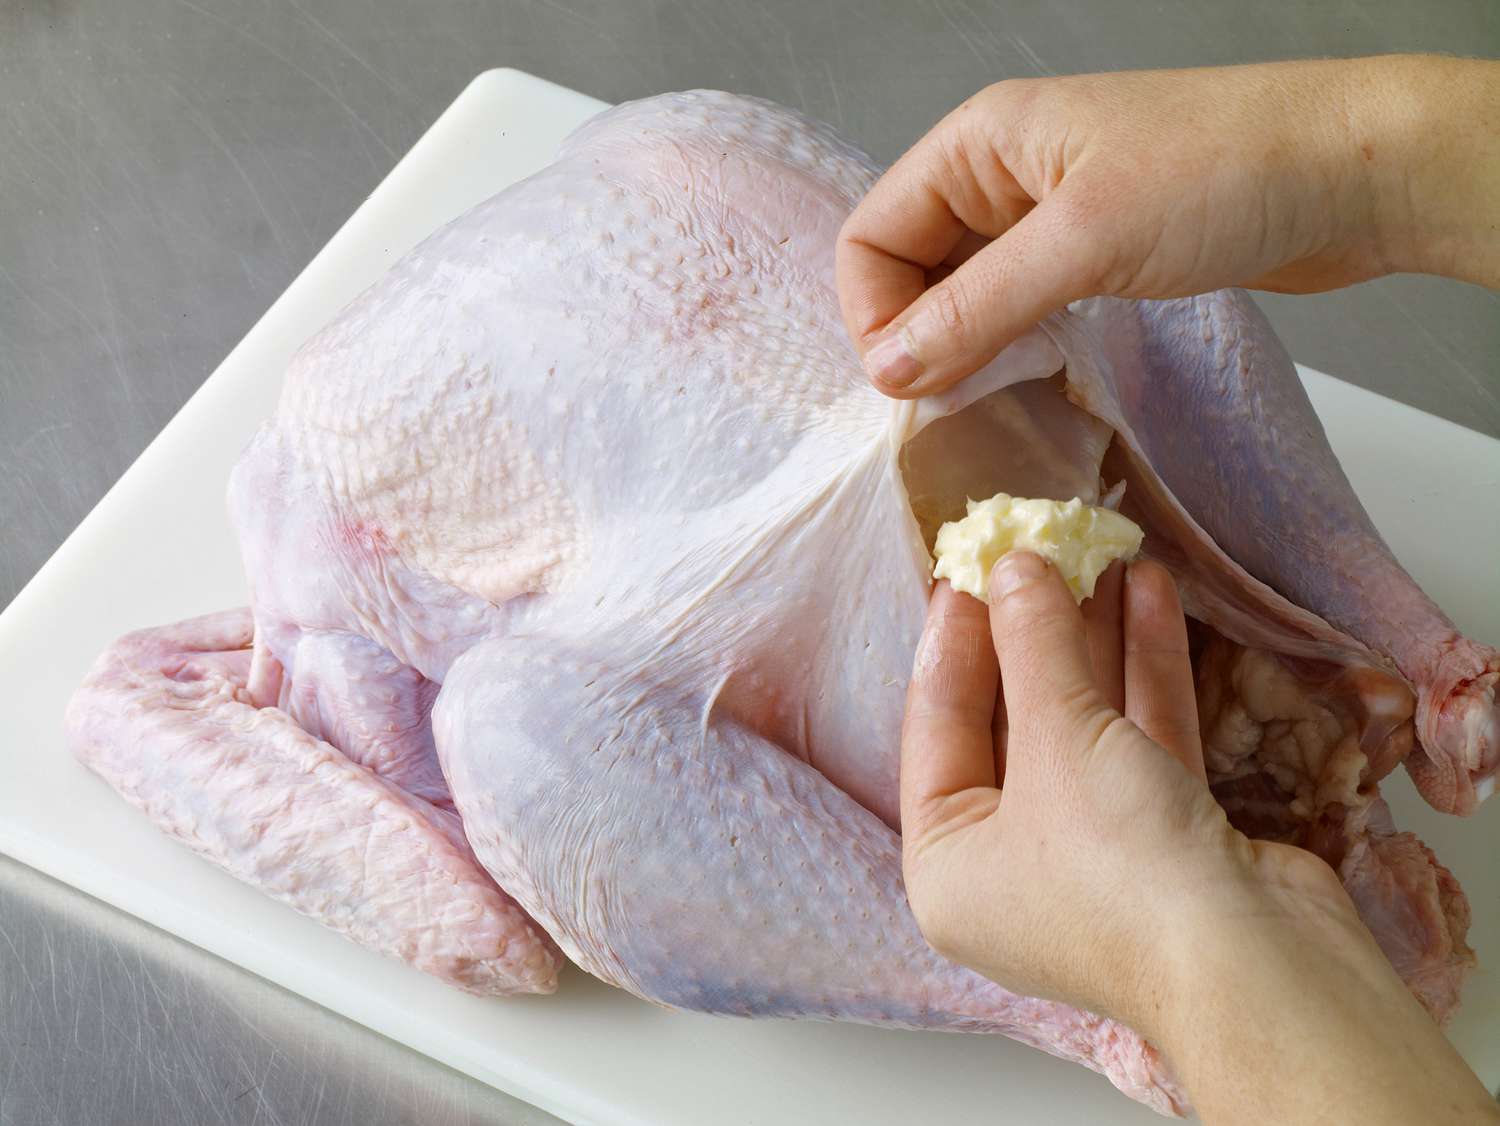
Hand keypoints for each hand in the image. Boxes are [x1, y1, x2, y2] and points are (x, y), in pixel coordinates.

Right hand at [837, 56, 1499, 397]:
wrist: (1352, 171)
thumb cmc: (1224, 175)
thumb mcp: (1083, 243)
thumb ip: (974, 308)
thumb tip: (886, 370)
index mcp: (979, 141)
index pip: (873, 234)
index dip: (874, 314)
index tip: (909, 386)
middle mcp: (1000, 170)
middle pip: (908, 263)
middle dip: (913, 333)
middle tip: (945, 403)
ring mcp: (1046, 209)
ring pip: (961, 287)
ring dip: (959, 343)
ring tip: (982, 397)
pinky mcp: (1091, 246)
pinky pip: (1015, 299)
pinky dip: (1005, 340)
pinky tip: (1023, 374)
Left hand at [901, 553, 1345, 1032]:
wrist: (1262, 969)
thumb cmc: (1121, 870)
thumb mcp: (1057, 738)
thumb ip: (1032, 643)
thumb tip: (1012, 566)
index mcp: (948, 865)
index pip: (936, 728)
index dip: (952, 641)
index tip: (967, 568)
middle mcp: (1012, 865)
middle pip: (1011, 722)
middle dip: (1032, 631)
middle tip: (1036, 548)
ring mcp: (1092, 855)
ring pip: (1083, 725)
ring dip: (1094, 638)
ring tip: (1099, 552)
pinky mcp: (1165, 839)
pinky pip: (1139, 741)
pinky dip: (1145, 671)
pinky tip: (1148, 593)